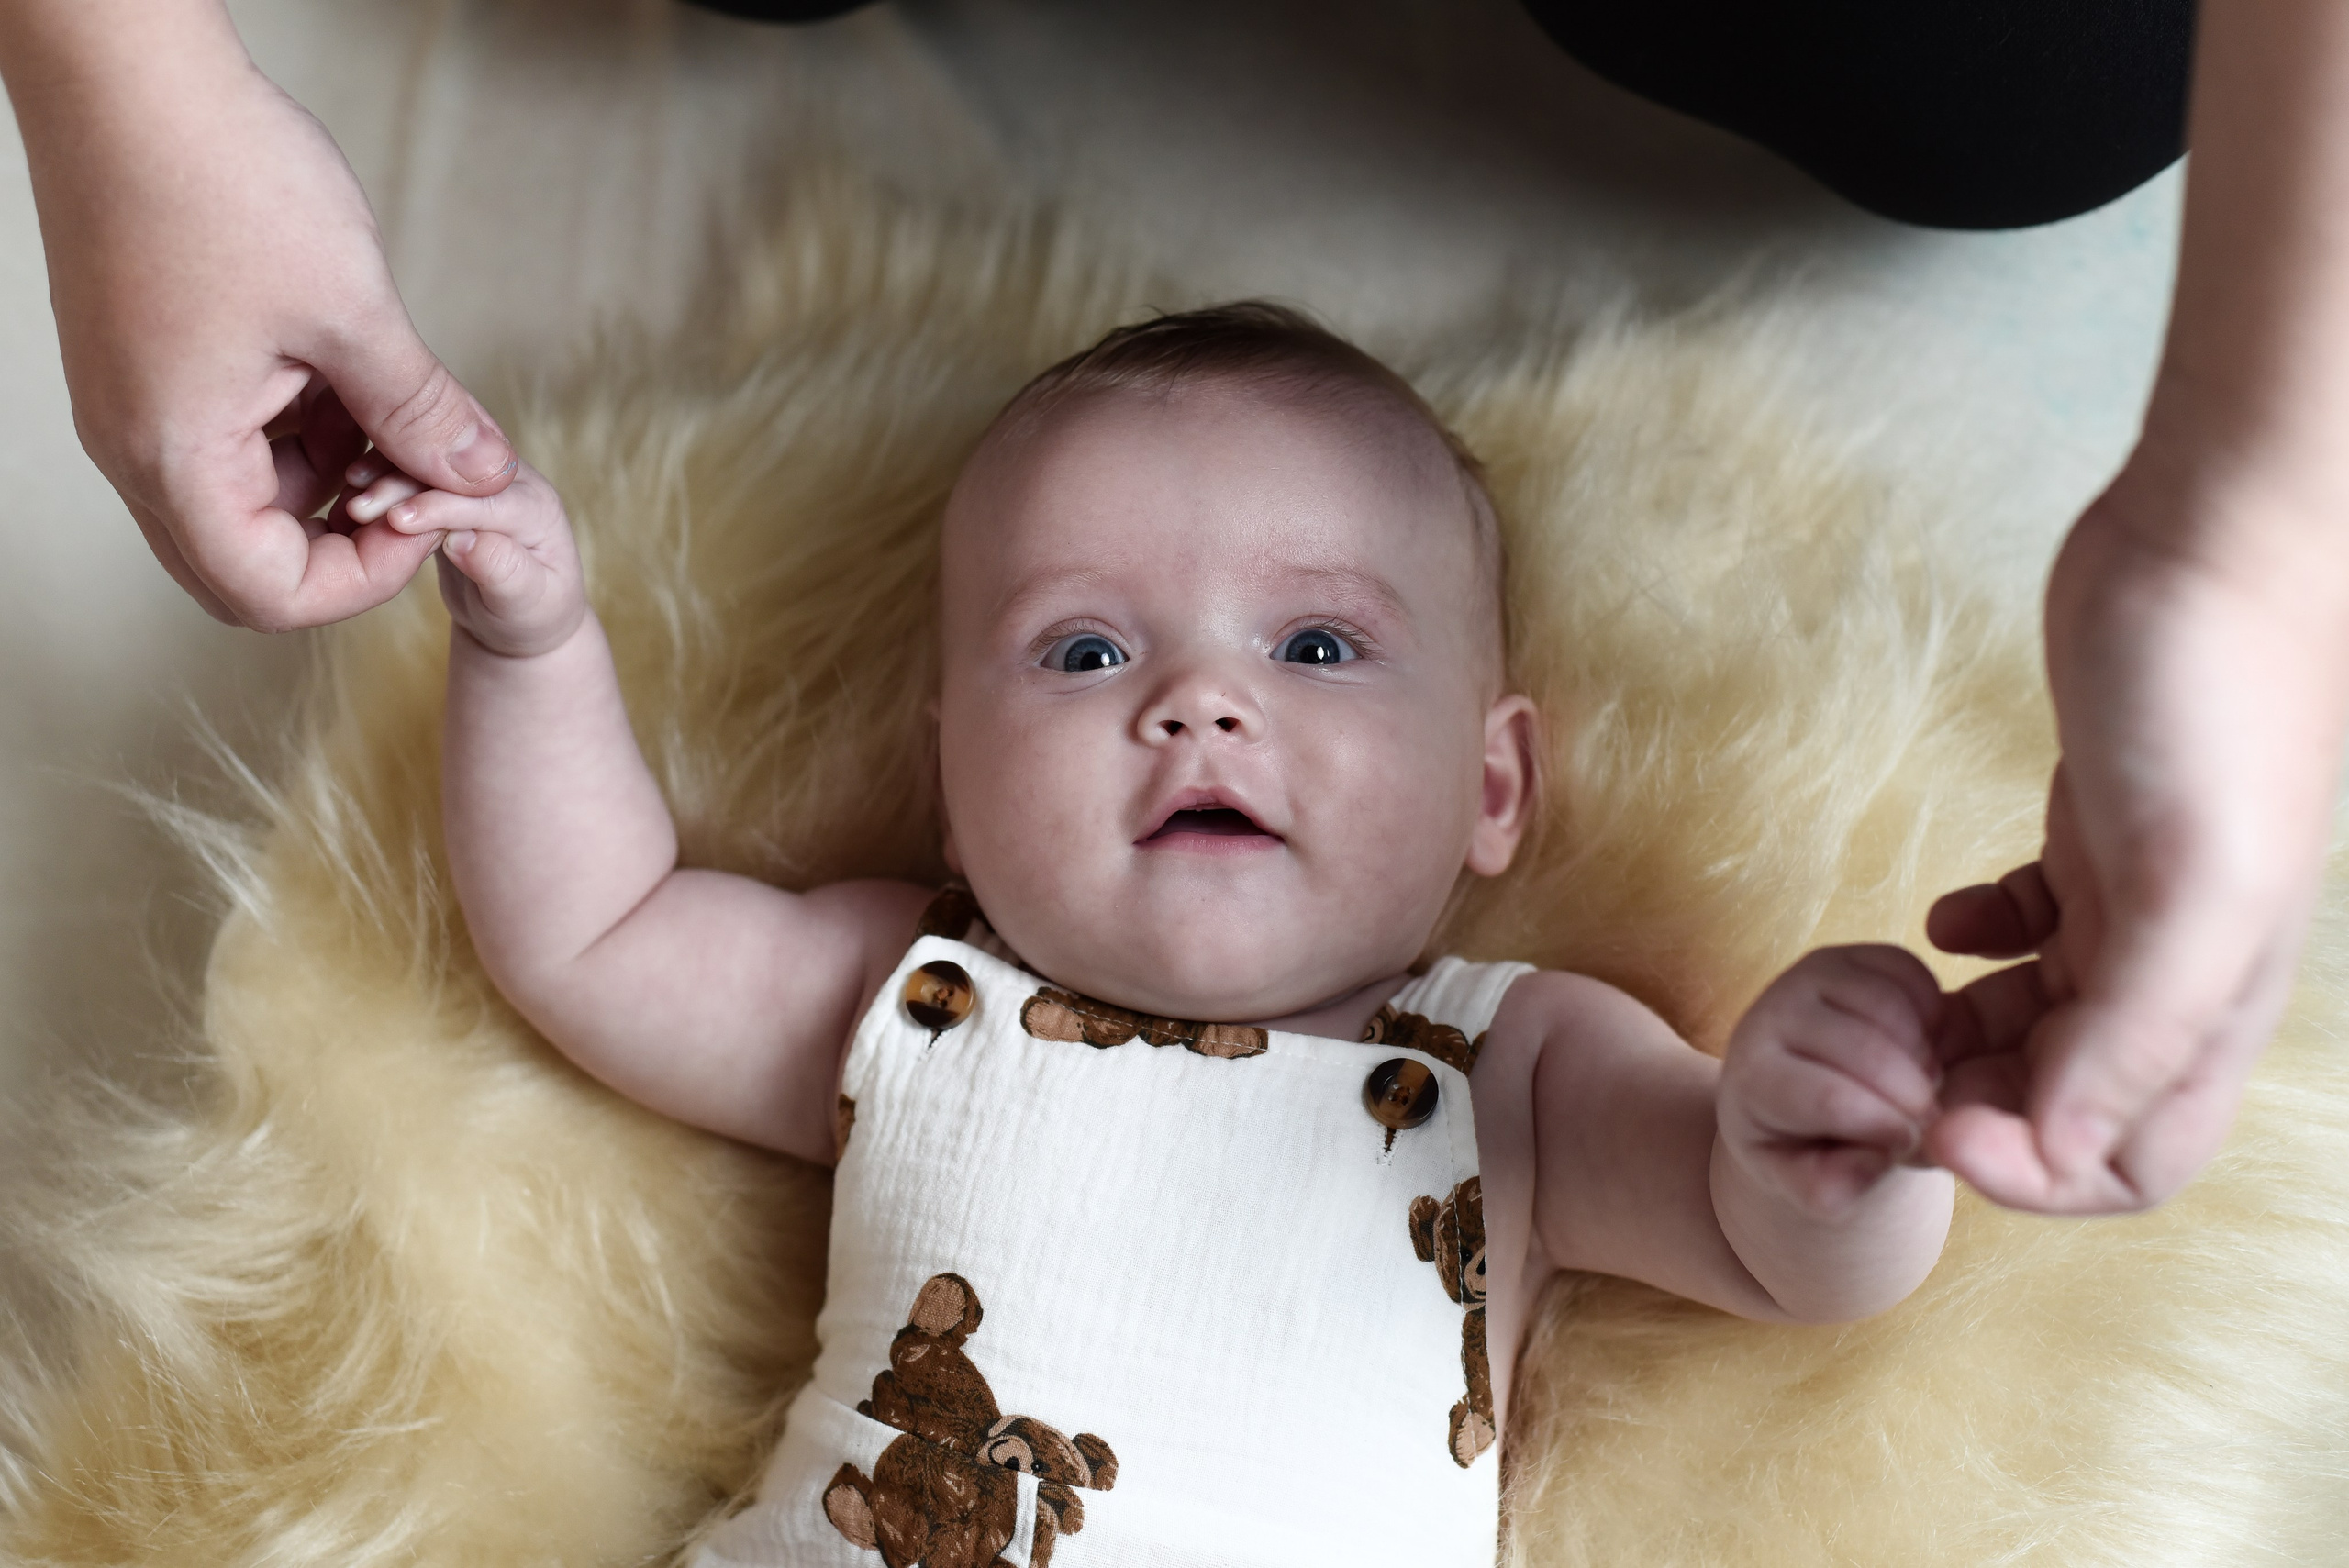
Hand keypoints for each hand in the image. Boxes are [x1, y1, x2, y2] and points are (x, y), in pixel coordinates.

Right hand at [2, 0, 515, 631]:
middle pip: (250, 561)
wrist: (128, 68)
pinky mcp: (153, 363)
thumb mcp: (354, 312)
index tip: (429, 514)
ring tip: (394, 400)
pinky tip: (354, 366)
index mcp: (173, 456)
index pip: (268, 596)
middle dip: (348, 533)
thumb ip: (421, 410)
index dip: (365, 579)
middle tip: (418, 471)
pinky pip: (233, 434)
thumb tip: (486, 473)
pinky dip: (302, 423)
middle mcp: (138, 448)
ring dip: (333, 470)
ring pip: (249, 493)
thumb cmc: (225, 179)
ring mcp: (139, 405)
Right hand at [347, 458, 585, 657]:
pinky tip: (350, 490)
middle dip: (404, 485)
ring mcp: (476, 478)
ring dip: (385, 476)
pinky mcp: (448, 483)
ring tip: (349, 501)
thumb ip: (501, 570)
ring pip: (427, 462)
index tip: (398, 520)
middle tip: (359, 510)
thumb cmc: (529, 615)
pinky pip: (412, 470)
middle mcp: (509, 482)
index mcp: (536, 508)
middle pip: (453, 469)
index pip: (487, 499)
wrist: (519, 614)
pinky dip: (381, 478)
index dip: (442, 506)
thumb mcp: (524, 603)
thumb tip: (463, 540)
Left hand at [1717, 946, 1949, 1218]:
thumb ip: (1831, 1187)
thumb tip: (1873, 1160)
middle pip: (1865, 1049)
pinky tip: (1924, 1046)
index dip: (1886, 1128)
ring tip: (1923, 1085)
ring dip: (1925, 1052)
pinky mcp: (1849, 956)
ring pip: (1889, 1003)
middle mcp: (1772, 1015)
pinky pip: (1907, 970)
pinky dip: (1931, 1011)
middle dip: (1914, 1093)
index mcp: (1755, 1077)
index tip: (1906, 1145)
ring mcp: (1809, 976)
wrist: (1789, 1092)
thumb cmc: (1799, 1144)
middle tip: (1927, 1118)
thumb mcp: (1805, 1182)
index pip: (1830, 1098)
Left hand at [1925, 486, 2348, 1213]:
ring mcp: (2132, 900)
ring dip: (1962, 1039)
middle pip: (2071, 1104)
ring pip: (2039, 1023)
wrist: (2208, 544)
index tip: (1934, 1126)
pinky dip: (1975, 946)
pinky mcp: (2087, 833)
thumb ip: (2136, 1029)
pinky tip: (1936, 921)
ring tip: (1891, 1014)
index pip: (2134, 1164)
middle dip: (1977, 1110)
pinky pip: (2029, 931)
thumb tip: (2066, 1151)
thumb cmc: (2212, 704)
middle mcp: (2177, 969)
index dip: (2033, 1174)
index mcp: (2214, 1004)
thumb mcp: (2186, 886)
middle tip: (1881, 1079)